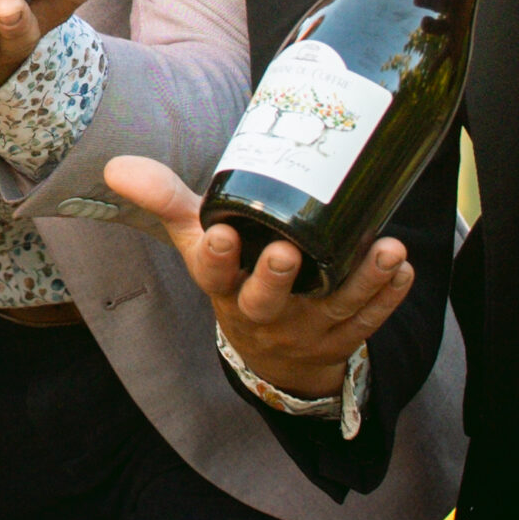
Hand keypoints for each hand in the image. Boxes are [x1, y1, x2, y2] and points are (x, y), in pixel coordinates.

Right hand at [104, 154, 411, 399]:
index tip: (224, 234)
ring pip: (334, 307)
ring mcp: (306, 328)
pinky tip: (402, 269)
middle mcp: (262, 312)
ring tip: (385, 249)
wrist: (271, 355)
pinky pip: (370, 319)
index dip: (218, 258)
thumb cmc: (233, 277)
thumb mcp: (197, 240)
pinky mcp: (344, 335)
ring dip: (361, 280)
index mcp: (223, 287)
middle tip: (290, 252)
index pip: (213, 275)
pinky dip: (388, 295)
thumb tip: (116, 165)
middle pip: (266, 301)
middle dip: (277, 278)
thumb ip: (166, 199)